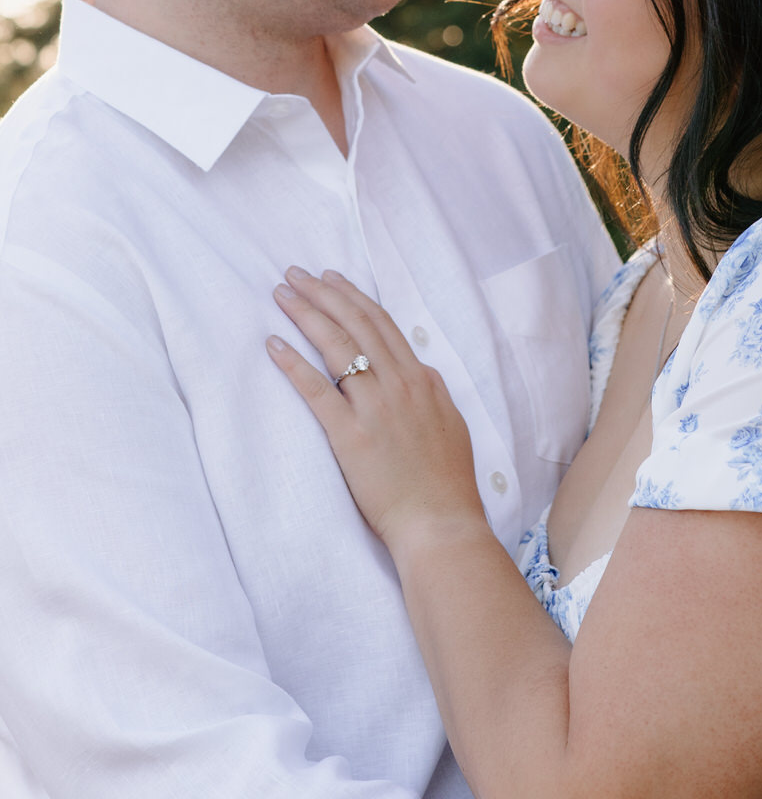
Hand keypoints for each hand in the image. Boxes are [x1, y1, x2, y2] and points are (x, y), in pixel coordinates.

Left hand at [267, 268, 486, 551]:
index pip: (383, 325)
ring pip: (337, 346)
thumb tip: (421, 373)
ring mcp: (376, 409)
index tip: (331, 280)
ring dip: (306, 314)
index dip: (353, 298)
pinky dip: (293, 363)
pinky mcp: (351, 436)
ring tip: (282, 294)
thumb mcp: (451, 428)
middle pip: (357, 325)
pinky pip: (316, 390)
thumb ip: (433, 396)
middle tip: (295, 274)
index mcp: (423, 382)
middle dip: (323, 293)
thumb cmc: (447, 486)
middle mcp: (400, 386)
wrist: (442, 524)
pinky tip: (273, 344)